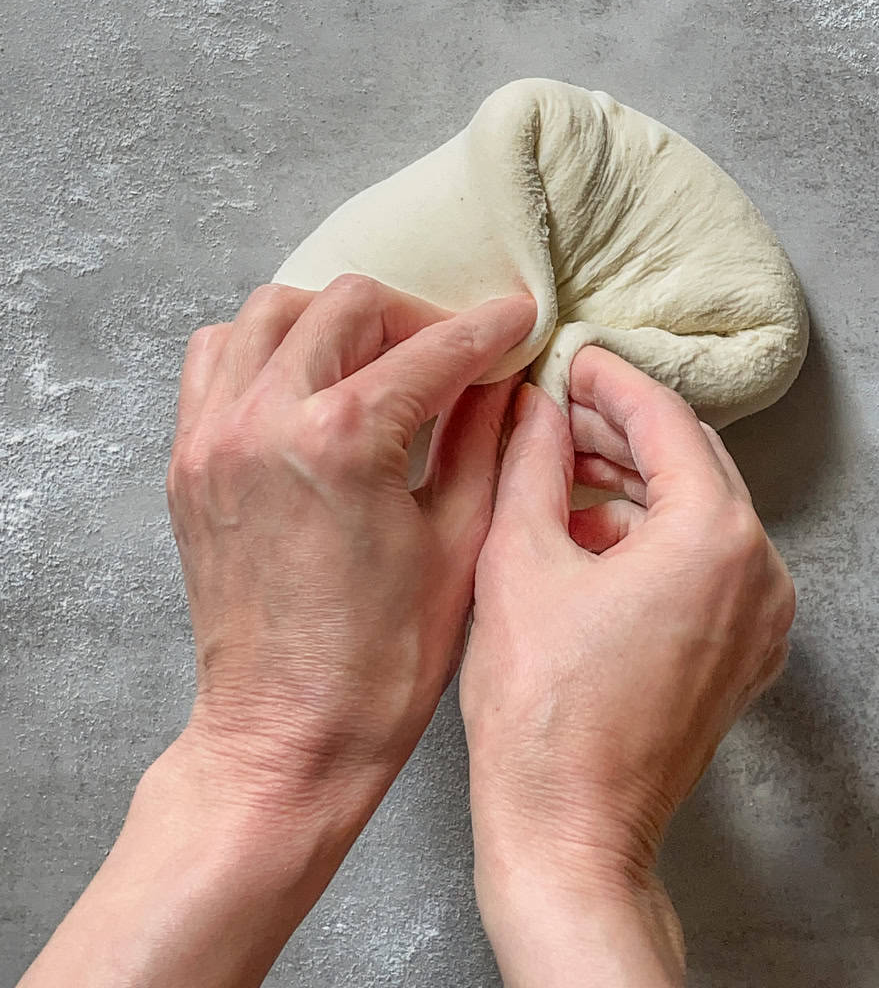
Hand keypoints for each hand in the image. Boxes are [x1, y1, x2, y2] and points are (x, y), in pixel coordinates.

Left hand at [19, 275, 534, 987]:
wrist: (284, 741)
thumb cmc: (381, 664)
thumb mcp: (461, 543)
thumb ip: (484, 440)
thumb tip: (504, 377)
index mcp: (344, 440)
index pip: (432, 348)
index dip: (488, 328)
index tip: (520, 318)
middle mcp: (266, 420)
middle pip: (347, 306)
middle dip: (413, 317)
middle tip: (452, 354)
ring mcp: (214, 437)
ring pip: (271, 313)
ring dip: (333, 321)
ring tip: (377, 362)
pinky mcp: (188, 462)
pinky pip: (216, 359)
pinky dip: (265, 350)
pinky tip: (309, 385)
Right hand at [461, 346, 795, 986]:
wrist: (571, 837)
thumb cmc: (541, 713)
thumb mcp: (519, 561)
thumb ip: (532, 461)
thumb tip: (535, 405)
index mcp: (716, 536)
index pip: (665, 420)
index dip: (608, 381)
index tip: (569, 359)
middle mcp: (761, 570)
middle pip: (694, 461)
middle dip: (622, 429)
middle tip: (556, 409)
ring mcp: (763, 618)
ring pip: (702, 512)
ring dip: (636, 484)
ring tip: (560, 468)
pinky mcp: (746, 654)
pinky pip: (708, 564)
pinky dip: (655, 538)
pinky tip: (588, 534)